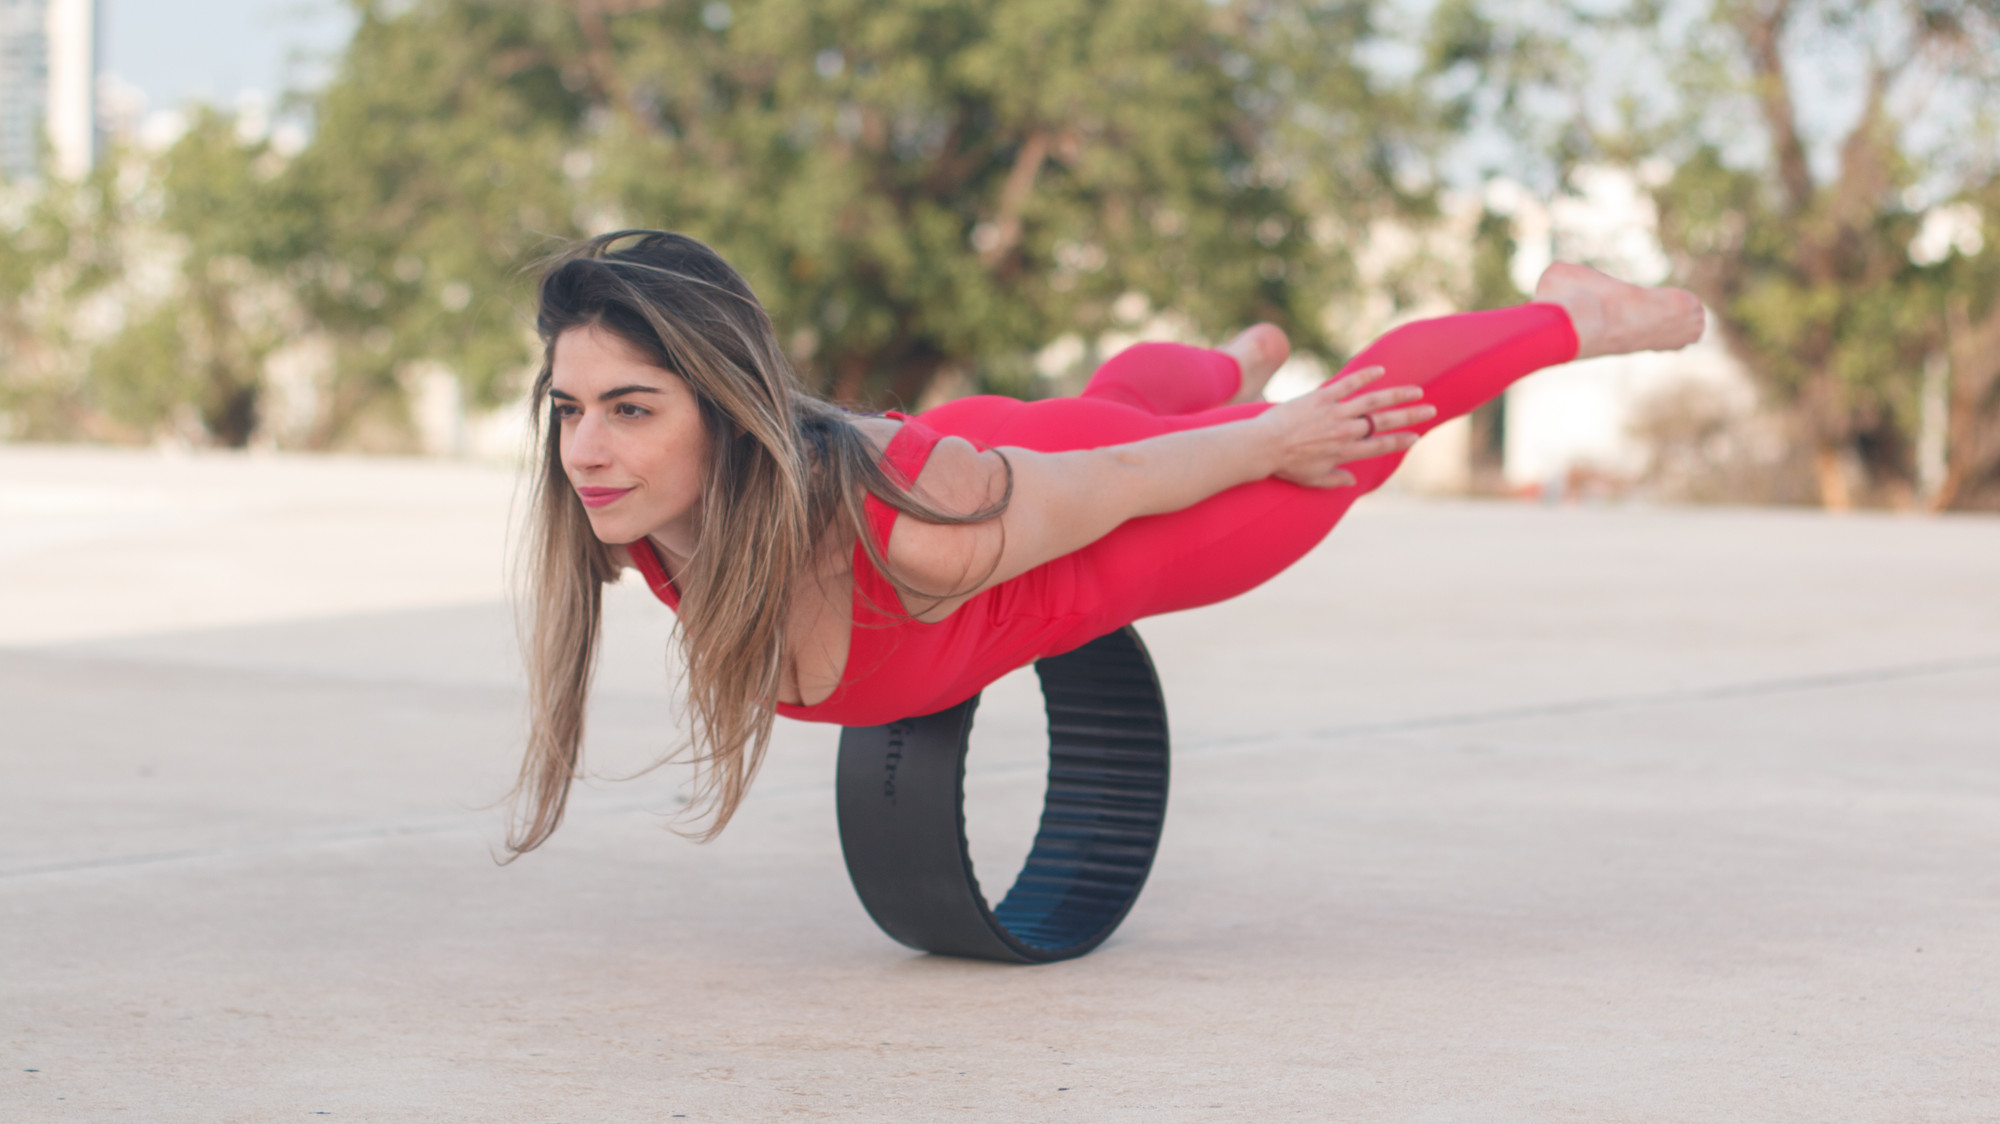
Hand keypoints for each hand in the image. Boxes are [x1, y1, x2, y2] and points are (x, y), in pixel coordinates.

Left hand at [1257, 366, 1434, 487]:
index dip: (1400, 441)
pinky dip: (1365, 376)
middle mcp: (1346, 432)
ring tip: (1415, 390)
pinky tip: (1381, 371)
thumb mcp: (1311, 479)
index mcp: (1345, 452)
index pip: (1380, 446)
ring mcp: (1335, 413)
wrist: (1263, 446)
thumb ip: (1334, 479)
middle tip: (1430, 409)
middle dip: (1410, 416)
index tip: (1416, 437)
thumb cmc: (1285, 464)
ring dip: (1397, 395)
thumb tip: (1351, 482)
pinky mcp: (1322, 397)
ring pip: (1373, 402)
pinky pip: (1348, 384)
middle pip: (1385, 422)